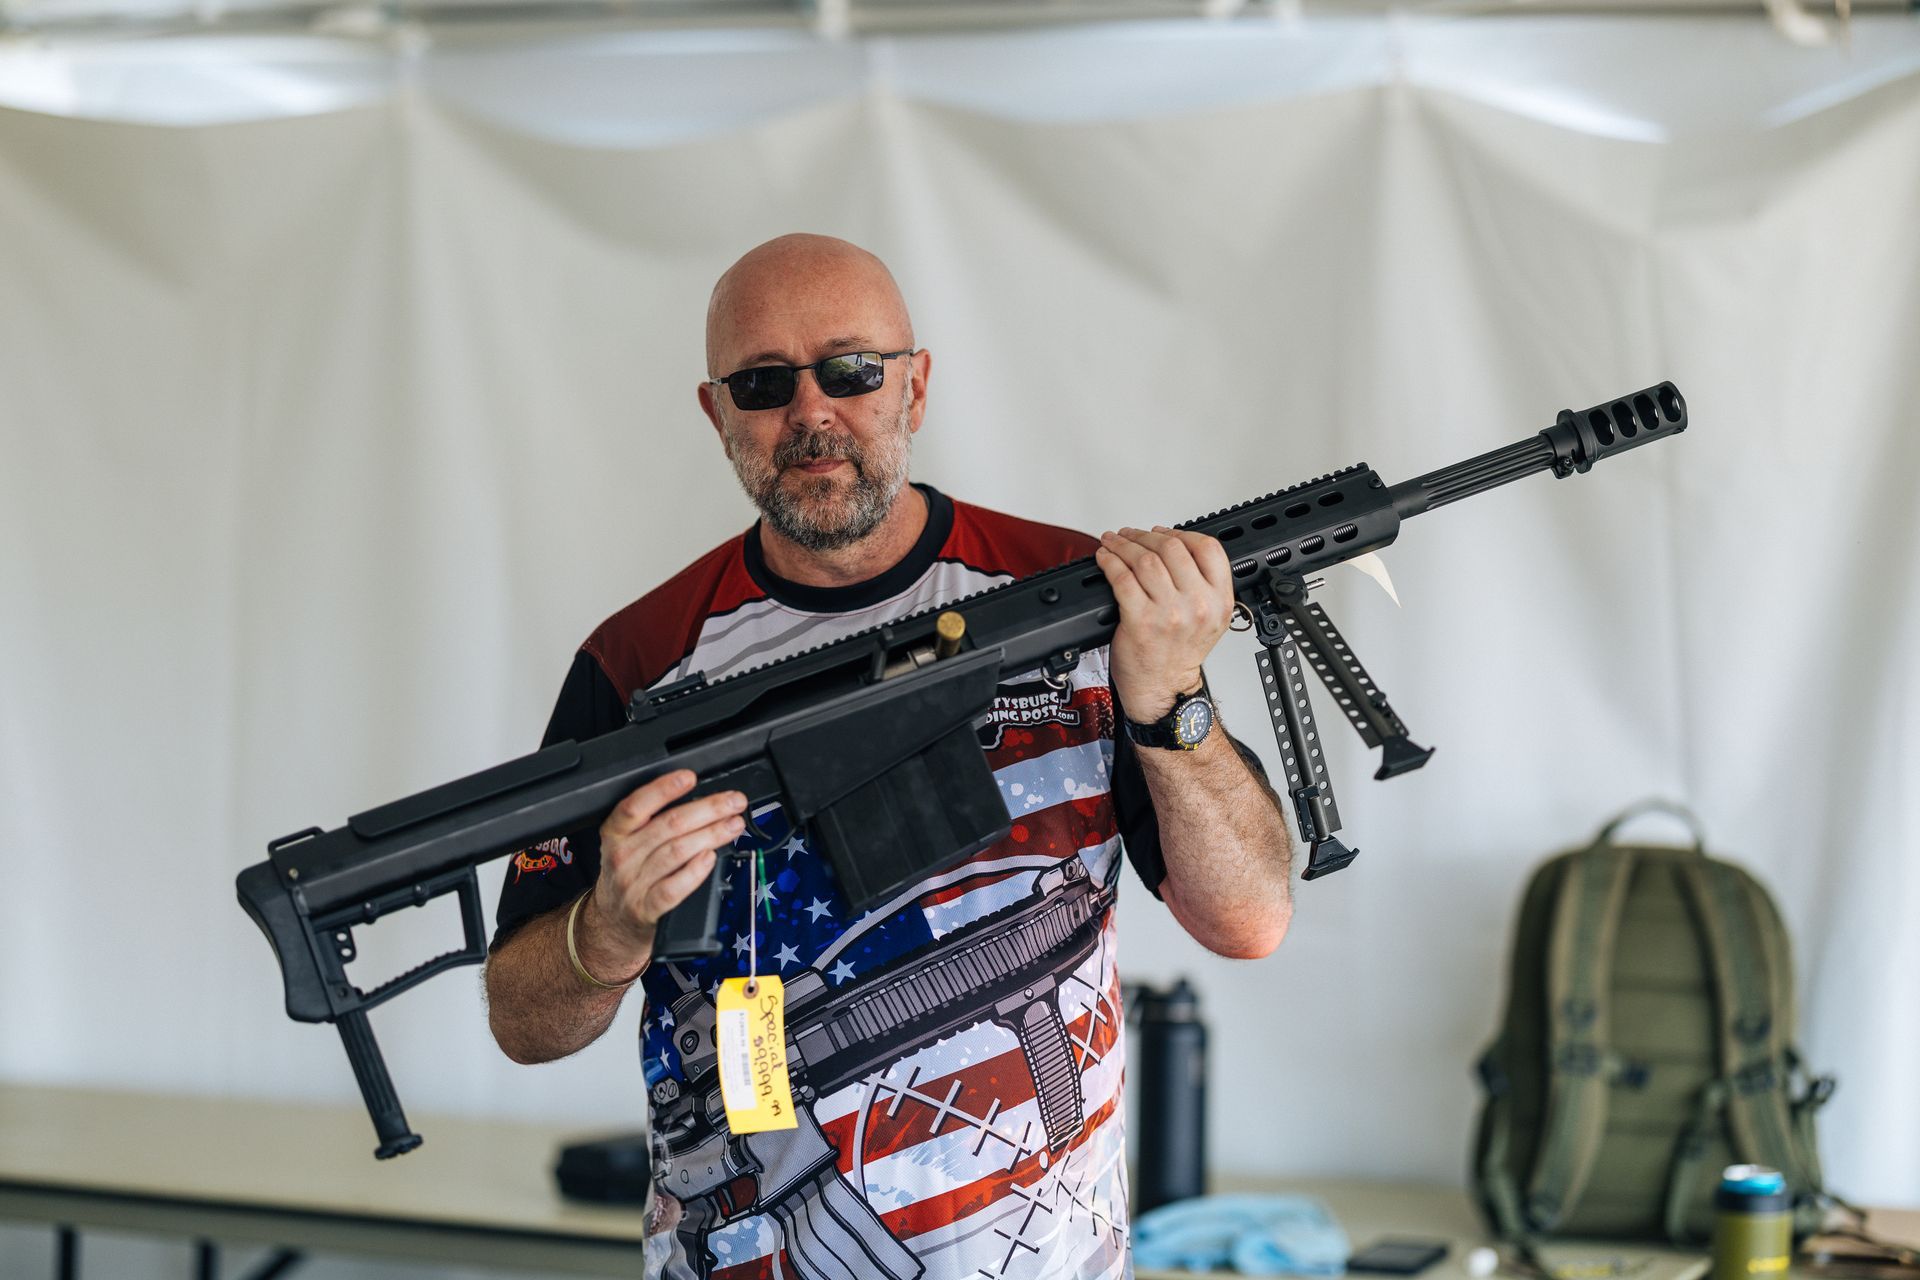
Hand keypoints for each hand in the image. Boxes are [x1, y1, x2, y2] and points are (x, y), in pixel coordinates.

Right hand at [582, 770, 745, 975]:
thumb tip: (703, 802)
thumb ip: (654, 822)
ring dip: (712, 835)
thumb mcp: (627, 842)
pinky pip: (674, 887)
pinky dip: (696, 871)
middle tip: (733, 802)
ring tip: (734, 825)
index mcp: (615, 833)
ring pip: (677, 852)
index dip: (664, 789)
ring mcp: (634, 883)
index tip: (690, 777)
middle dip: (708, 809)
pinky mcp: (647, 908)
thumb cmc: (629, 874)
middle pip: (669, 825)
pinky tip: (711, 858)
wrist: (612, 922)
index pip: (636, 805)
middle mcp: (622, 855)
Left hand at [1094, 525, 1233, 720]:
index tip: (1162, 533)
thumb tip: (1173, 547)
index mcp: (1220, 600)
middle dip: (1145, 535)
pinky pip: (1122, 578)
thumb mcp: (1209, 618)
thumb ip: (1203, 584)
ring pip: (1145, 559)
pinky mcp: (1140, 620)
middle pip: (1172, 548)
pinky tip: (1105, 558)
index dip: (1181, 532)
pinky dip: (1110, 562)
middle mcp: (1198, 604)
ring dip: (1123, 544)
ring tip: (1114, 542)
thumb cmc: (1179, 654)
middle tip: (1131, 535)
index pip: (1209, 548)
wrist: (1163, 688)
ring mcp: (1169, 612)